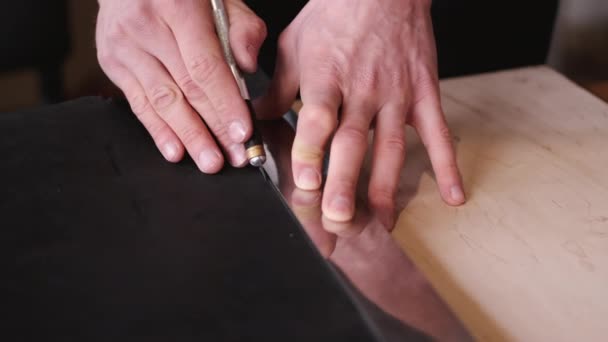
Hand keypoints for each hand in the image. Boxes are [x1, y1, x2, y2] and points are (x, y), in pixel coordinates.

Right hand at [96, 0, 266, 171]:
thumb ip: (241, 29)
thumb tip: (246, 67)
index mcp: (177, 6)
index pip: (205, 66)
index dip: (225, 104)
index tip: (243, 132)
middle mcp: (145, 27)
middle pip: (186, 89)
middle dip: (214, 128)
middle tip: (235, 156)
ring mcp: (124, 46)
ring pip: (162, 102)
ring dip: (189, 137)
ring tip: (209, 162)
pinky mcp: (112, 62)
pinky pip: (139, 104)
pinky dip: (159, 131)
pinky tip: (175, 151)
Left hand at [257, 0, 464, 223]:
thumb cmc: (335, 14)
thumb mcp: (295, 46)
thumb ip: (277, 88)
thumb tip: (253, 117)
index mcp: (326, 76)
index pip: (317, 118)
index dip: (311, 151)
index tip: (305, 182)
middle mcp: (362, 89)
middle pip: (353, 141)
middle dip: (345, 182)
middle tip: (339, 218)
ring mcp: (397, 94)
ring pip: (392, 146)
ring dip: (386, 186)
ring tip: (381, 222)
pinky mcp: (424, 94)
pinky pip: (438, 132)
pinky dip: (448, 164)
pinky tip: (454, 195)